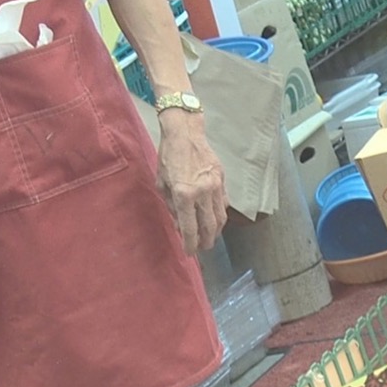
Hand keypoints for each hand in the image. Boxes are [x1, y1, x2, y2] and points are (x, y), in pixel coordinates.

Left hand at [158, 115, 228, 253]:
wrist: (185, 134)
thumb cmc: (168, 158)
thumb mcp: (162, 185)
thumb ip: (172, 207)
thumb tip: (180, 226)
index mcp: (183, 195)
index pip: (190, 228)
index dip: (190, 244)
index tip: (189, 252)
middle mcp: (202, 193)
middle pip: (209, 227)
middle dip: (206, 242)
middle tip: (203, 249)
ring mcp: (215, 186)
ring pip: (220, 217)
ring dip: (216, 232)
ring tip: (211, 238)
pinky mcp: (222, 180)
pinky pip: (224, 204)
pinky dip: (221, 215)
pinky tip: (216, 220)